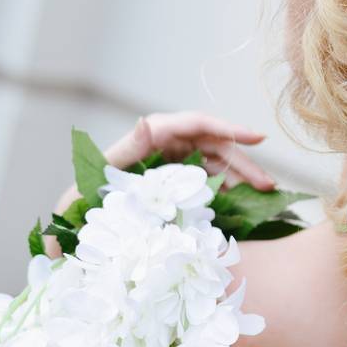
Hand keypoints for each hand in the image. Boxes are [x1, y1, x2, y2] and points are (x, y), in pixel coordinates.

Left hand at [54, 112, 273, 214]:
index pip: (198, 124)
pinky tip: (246, 204)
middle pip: (217, 145)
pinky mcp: (183, 181)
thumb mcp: (102, 170)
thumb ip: (126, 147)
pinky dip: (231, 190)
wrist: (79, 223)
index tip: (257, 139)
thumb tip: (146, 122)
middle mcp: (172, 143)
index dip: (229, 128)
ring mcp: (180, 162)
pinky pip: (213, 181)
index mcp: (156, 134)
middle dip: (244, 162)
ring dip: (244, 177)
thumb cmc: (86, 196)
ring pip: (221, 163)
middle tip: (267, 184)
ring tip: (264, 195)